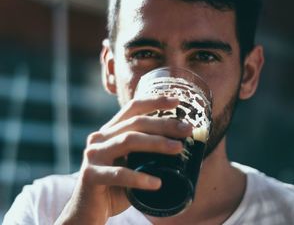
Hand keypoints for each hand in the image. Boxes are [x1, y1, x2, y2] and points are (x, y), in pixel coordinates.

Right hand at [55, 96, 191, 223]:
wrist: (88, 212)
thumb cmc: (116, 187)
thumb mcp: (132, 165)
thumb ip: (147, 154)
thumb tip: (181, 146)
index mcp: (110, 131)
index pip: (132, 108)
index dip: (154, 102)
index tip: (176, 101)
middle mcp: (100, 138)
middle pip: (136, 122)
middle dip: (164, 124)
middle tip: (187, 129)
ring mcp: (93, 155)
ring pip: (128, 140)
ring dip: (157, 143)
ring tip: (179, 149)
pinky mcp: (90, 175)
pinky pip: (119, 174)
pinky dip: (140, 178)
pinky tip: (157, 183)